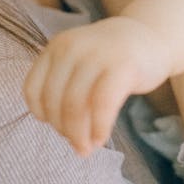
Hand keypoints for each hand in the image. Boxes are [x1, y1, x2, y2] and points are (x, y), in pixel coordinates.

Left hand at [23, 16, 172, 156]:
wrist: (151, 36)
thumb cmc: (112, 59)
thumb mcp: (80, 63)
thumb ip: (64, 87)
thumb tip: (61, 131)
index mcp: (56, 46)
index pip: (32, 89)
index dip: (42, 115)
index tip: (58, 127)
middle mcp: (72, 47)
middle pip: (54, 101)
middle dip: (63, 130)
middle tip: (77, 145)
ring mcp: (98, 54)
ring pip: (75, 105)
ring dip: (79, 135)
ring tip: (87, 148)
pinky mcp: (123, 66)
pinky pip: (102, 104)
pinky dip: (98, 127)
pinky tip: (101, 139)